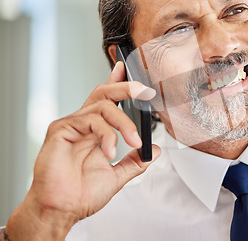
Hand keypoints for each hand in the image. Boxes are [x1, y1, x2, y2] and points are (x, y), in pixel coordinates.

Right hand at [4, 62, 160, 240]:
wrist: (61, 210)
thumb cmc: (81, 194)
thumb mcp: (117, 176)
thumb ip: (135, 161)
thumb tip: (154, 151)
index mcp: (95, 131)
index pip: (108, 101)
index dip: (118, 82)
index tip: (128, 69)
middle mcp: (83, 124)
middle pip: (104, 93)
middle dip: (126, 87)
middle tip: (145, 91)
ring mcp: (71, 126)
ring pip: (102, 106)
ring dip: (124, 123)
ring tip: (134, 141)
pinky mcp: (60, 130)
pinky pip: (90, 120)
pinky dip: (106, 134)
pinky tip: (110, 152)